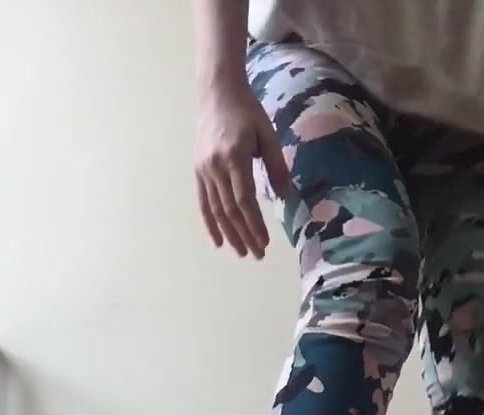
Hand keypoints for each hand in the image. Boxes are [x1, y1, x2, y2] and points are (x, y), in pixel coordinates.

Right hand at [195, 81, 289, 257]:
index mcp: (234, 157)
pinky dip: (210, 224)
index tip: (264, 241)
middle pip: (230, 210)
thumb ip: (275, 165)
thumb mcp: (267, 134)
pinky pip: (204, 203)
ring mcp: (204, 170)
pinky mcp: (198, 171)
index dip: (254, 224)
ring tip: (241, 252)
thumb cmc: (246, 111)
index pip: (244, 200)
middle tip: (257, 254)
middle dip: (244, 235)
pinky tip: (218, 241)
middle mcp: (216, 167)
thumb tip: (284, 196)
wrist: (217, 92)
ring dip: (229, 234)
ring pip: (216, 210)